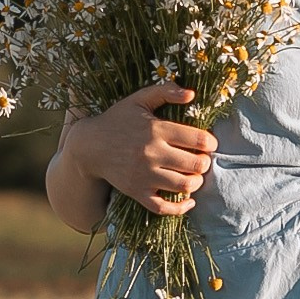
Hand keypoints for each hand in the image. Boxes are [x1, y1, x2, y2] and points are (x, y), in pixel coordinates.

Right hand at [70, 83, 216, 218]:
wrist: (89, 145)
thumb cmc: (118, 120)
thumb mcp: (139, 99)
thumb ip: (165, 91)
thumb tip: (191, 94)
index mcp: (156, 129)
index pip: (198, 139)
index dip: (210, 142)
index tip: (209, 143)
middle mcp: (152, 153)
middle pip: (195, 164)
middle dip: (205, 162)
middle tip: (203, 159)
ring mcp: (144, 175)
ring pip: (184, 185)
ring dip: (197, 181)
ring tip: (194, 175)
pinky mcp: (137, 192)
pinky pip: (164, 207)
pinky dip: (181, 207)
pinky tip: (188, 200)